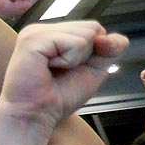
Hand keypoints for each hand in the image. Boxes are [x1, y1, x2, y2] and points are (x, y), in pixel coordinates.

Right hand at [0, 21, 128, 125]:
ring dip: (76, 59)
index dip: (94, 51)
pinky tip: (48, 69)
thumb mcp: (95, 70)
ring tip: (53, 71)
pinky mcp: (33, 40)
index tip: (69, 70)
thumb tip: (105, 36)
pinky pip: (74, 43)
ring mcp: (35, 33)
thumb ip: (111, 49)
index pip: (93, 28)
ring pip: (86, 33)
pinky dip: (69, 61)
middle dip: (86, 55)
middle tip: (59, 72)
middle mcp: (42, 30)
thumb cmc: (57, 98)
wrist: (34, 116)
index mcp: (52, 35)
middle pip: (92, 27)